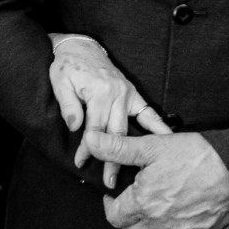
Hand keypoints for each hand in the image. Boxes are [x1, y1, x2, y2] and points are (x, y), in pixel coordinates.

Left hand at [47, 33, 171, 188]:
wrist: (81, 46)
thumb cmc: (68, 66)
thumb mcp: (61, 83)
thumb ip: (68, 106)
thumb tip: (75, 127)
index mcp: (98, 92)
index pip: (94, 128)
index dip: (88, 148)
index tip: (81, 163)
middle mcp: (116, 93)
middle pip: (115, 133)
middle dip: (113, 159)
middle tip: (110, 182)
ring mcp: (127, 93)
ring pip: (130, 127)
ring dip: (131, 150)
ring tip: (134, 172)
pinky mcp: (133, 92)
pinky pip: (148, 111)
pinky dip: (158, 125)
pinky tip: (167, 138)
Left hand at [86, 131, 228, 228]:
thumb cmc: (198, 157)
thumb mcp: (153, 146)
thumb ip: (118, 147)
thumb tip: (91, 141)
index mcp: (142, 202)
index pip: (113, 215)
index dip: (110, 203)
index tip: (115, 192)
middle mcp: (157, 223)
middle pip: (130, 228)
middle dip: (127, 213)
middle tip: (135, 194)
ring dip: (147, 221)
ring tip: (155, 199)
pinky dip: (169, 226)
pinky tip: (176, 208)